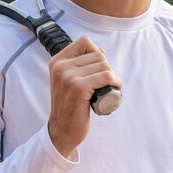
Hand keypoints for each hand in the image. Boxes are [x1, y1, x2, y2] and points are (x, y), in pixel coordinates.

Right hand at [47, 36, 121, 158]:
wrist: (62, 131)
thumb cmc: (70, 105)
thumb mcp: (68, 80)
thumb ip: (79, 64)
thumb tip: (100, 51)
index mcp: (57, 61)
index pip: (85, 42)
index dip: (97, 53)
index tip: (97, 70)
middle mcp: (60, 67)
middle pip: (98, 55)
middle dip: (107, 68)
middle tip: (105, 84)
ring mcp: (69, 77)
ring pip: (104, 66)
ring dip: (112, 77)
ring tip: (108, 89)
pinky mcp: (79, 88)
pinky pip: (107, 76)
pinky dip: (115, 82)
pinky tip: (115, 90)